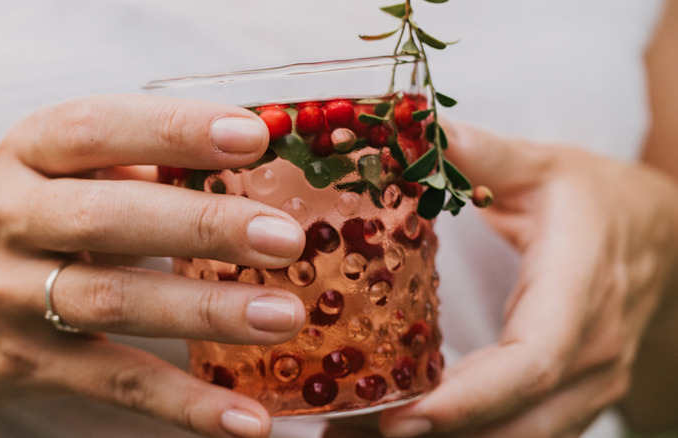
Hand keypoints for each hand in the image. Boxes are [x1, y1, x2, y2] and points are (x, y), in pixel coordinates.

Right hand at [0, 95, 306, 437]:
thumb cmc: (51, 215)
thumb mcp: (81, 172)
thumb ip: (153, 163)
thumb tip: (267, 161)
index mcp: (31, 152)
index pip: (97, 128)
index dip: (174, 130)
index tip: (253, 136)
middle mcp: (12, 217)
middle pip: (105, 218)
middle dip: (203, 227)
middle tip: (284, 239)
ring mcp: (14, 295)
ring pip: (115, 301)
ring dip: (206, 311)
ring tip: (282, 316)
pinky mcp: (35, 361)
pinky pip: (117, 383)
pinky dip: (185, 403)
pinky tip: (246, 417)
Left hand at [376, 122, 677, 436]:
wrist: (660, 232)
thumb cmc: (598, 198)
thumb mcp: (542, 166)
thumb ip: (481, 152)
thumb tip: (416, 127)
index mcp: (580, 287)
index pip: (531, 360)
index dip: (470, 398)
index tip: (402, 417)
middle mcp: (593, 350)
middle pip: (521, 420)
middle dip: (442, 437)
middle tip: (354, 433)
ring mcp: (592, 382)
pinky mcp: (577, 394)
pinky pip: (526, 433)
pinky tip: (414, 431)